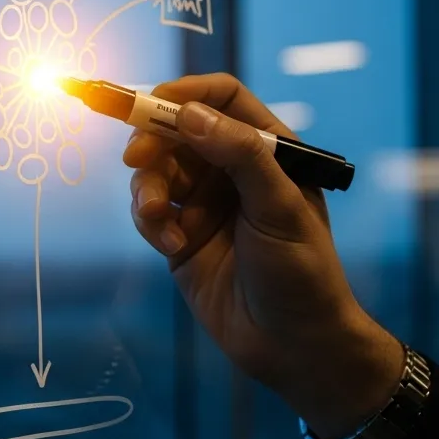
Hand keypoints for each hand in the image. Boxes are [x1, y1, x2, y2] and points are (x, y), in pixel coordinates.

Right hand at [124, 73, 402, 438]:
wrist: (293, 345)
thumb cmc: (302, 271)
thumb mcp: (278, 206)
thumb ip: (239, 154)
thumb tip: (188, 113)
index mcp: (267, 150)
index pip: (223, 98)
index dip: (186, 93)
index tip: (155, 103)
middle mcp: (233, 170)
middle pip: (177, 131)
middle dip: (153, 142)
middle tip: (136, 158)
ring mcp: (204, 203)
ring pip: (156, 171)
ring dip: (148, 189)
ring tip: (157, 218)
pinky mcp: (181, 237)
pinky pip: (149, 211)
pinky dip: (150, 222)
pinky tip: (169, 246)